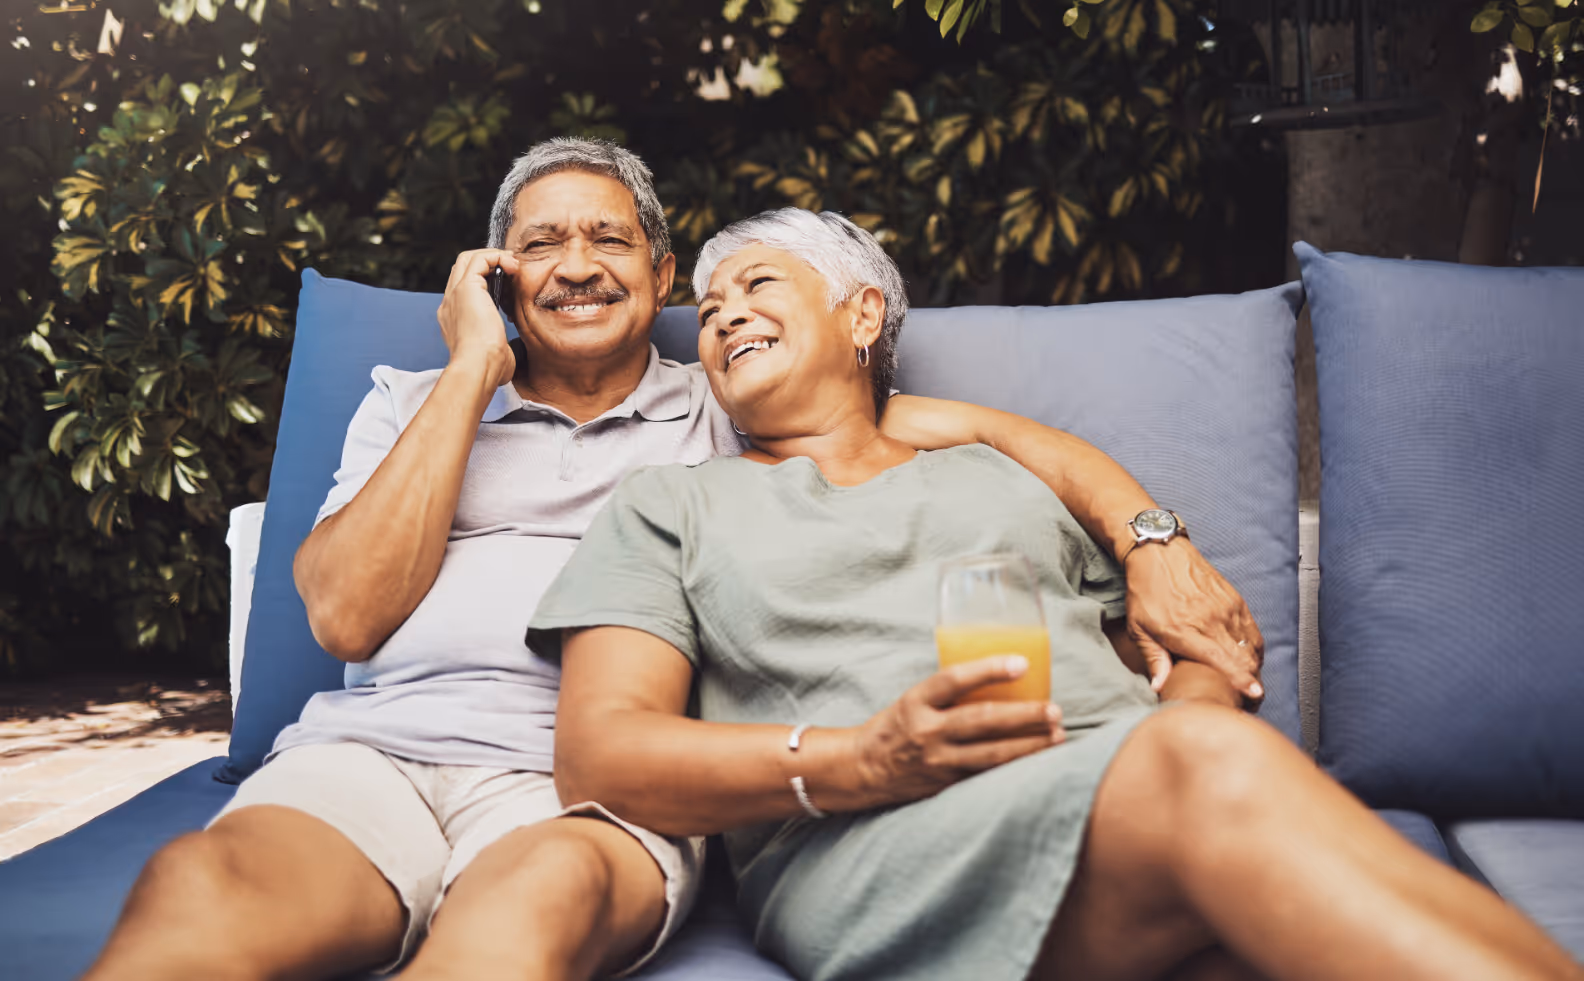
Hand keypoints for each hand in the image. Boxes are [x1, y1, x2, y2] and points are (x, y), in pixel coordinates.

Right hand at [436, 249, 518, 389]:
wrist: (478, 367)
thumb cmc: (489, 369)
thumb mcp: (494, 355)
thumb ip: (499, 348)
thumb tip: (510, 352)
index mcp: (454, 319)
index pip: (465, 288)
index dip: (486, 279)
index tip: (508, 282)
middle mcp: (450, 303)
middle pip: (462, 268)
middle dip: (488, 262)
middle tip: (511, 267)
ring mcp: (455, 294)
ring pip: (468, 259)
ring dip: (493, 256)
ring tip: (513, 265)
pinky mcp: (466, 288)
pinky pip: (480, 259)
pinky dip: (497, 257)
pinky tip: (512, 267)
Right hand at [851, 656, 1063, 807]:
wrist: (862, 769)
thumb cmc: (895, 727)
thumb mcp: (912, 700)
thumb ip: (948, 693)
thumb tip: (1000, 678)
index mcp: (916, 702)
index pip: (954, 679)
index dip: (989, 670)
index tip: (1022, 663)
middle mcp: (927, 732)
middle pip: (983, 720)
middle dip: (1024, 716)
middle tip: (1055, 710)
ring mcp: (938, 762)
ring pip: (991, 754)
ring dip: (1029, 745)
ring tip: (1058, 736)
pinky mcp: (946, 785)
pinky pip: (987, 775)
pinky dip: (1015, 767)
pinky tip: (1038, 761)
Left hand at [1124, 539, 1263, 701]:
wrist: (1160, 552)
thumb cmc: (1146, 591)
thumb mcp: (1139, 628)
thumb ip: (1154, 659)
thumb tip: (1160, 688)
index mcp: (1185, 631)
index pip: (1221, 661)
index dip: (1240, 681)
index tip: (1254, 695)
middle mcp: (1210, 620)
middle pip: (1242, 659)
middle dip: (1250, 683)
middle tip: (1248, 701)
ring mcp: (1226, 609)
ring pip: (1251, 647)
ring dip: (1253, 668)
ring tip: (1249, 684)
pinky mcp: (1235, 600)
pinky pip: (1252, 631)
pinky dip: (1255, 649)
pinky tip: (1249, 660)